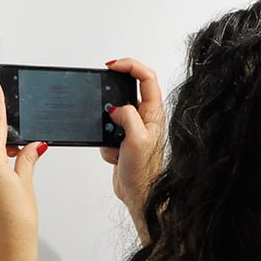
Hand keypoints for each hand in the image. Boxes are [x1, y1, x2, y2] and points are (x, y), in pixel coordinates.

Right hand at [101, 58, 164, 239]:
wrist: (138, 194)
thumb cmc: (144, 172)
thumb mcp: (137, 140)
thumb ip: (128, 117)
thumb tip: (116, 108)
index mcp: (154, 113)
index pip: (146, 77)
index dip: (130, 65)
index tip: (111, 66)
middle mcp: (146, 117)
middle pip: (127, 91)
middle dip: (112, 100)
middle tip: (106, 109)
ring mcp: (134, 127)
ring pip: (113, 113)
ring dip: (107, 127)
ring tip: (114, 142)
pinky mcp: (123, 138)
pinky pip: (107, 131)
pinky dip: (105, 142)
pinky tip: (114, 154)